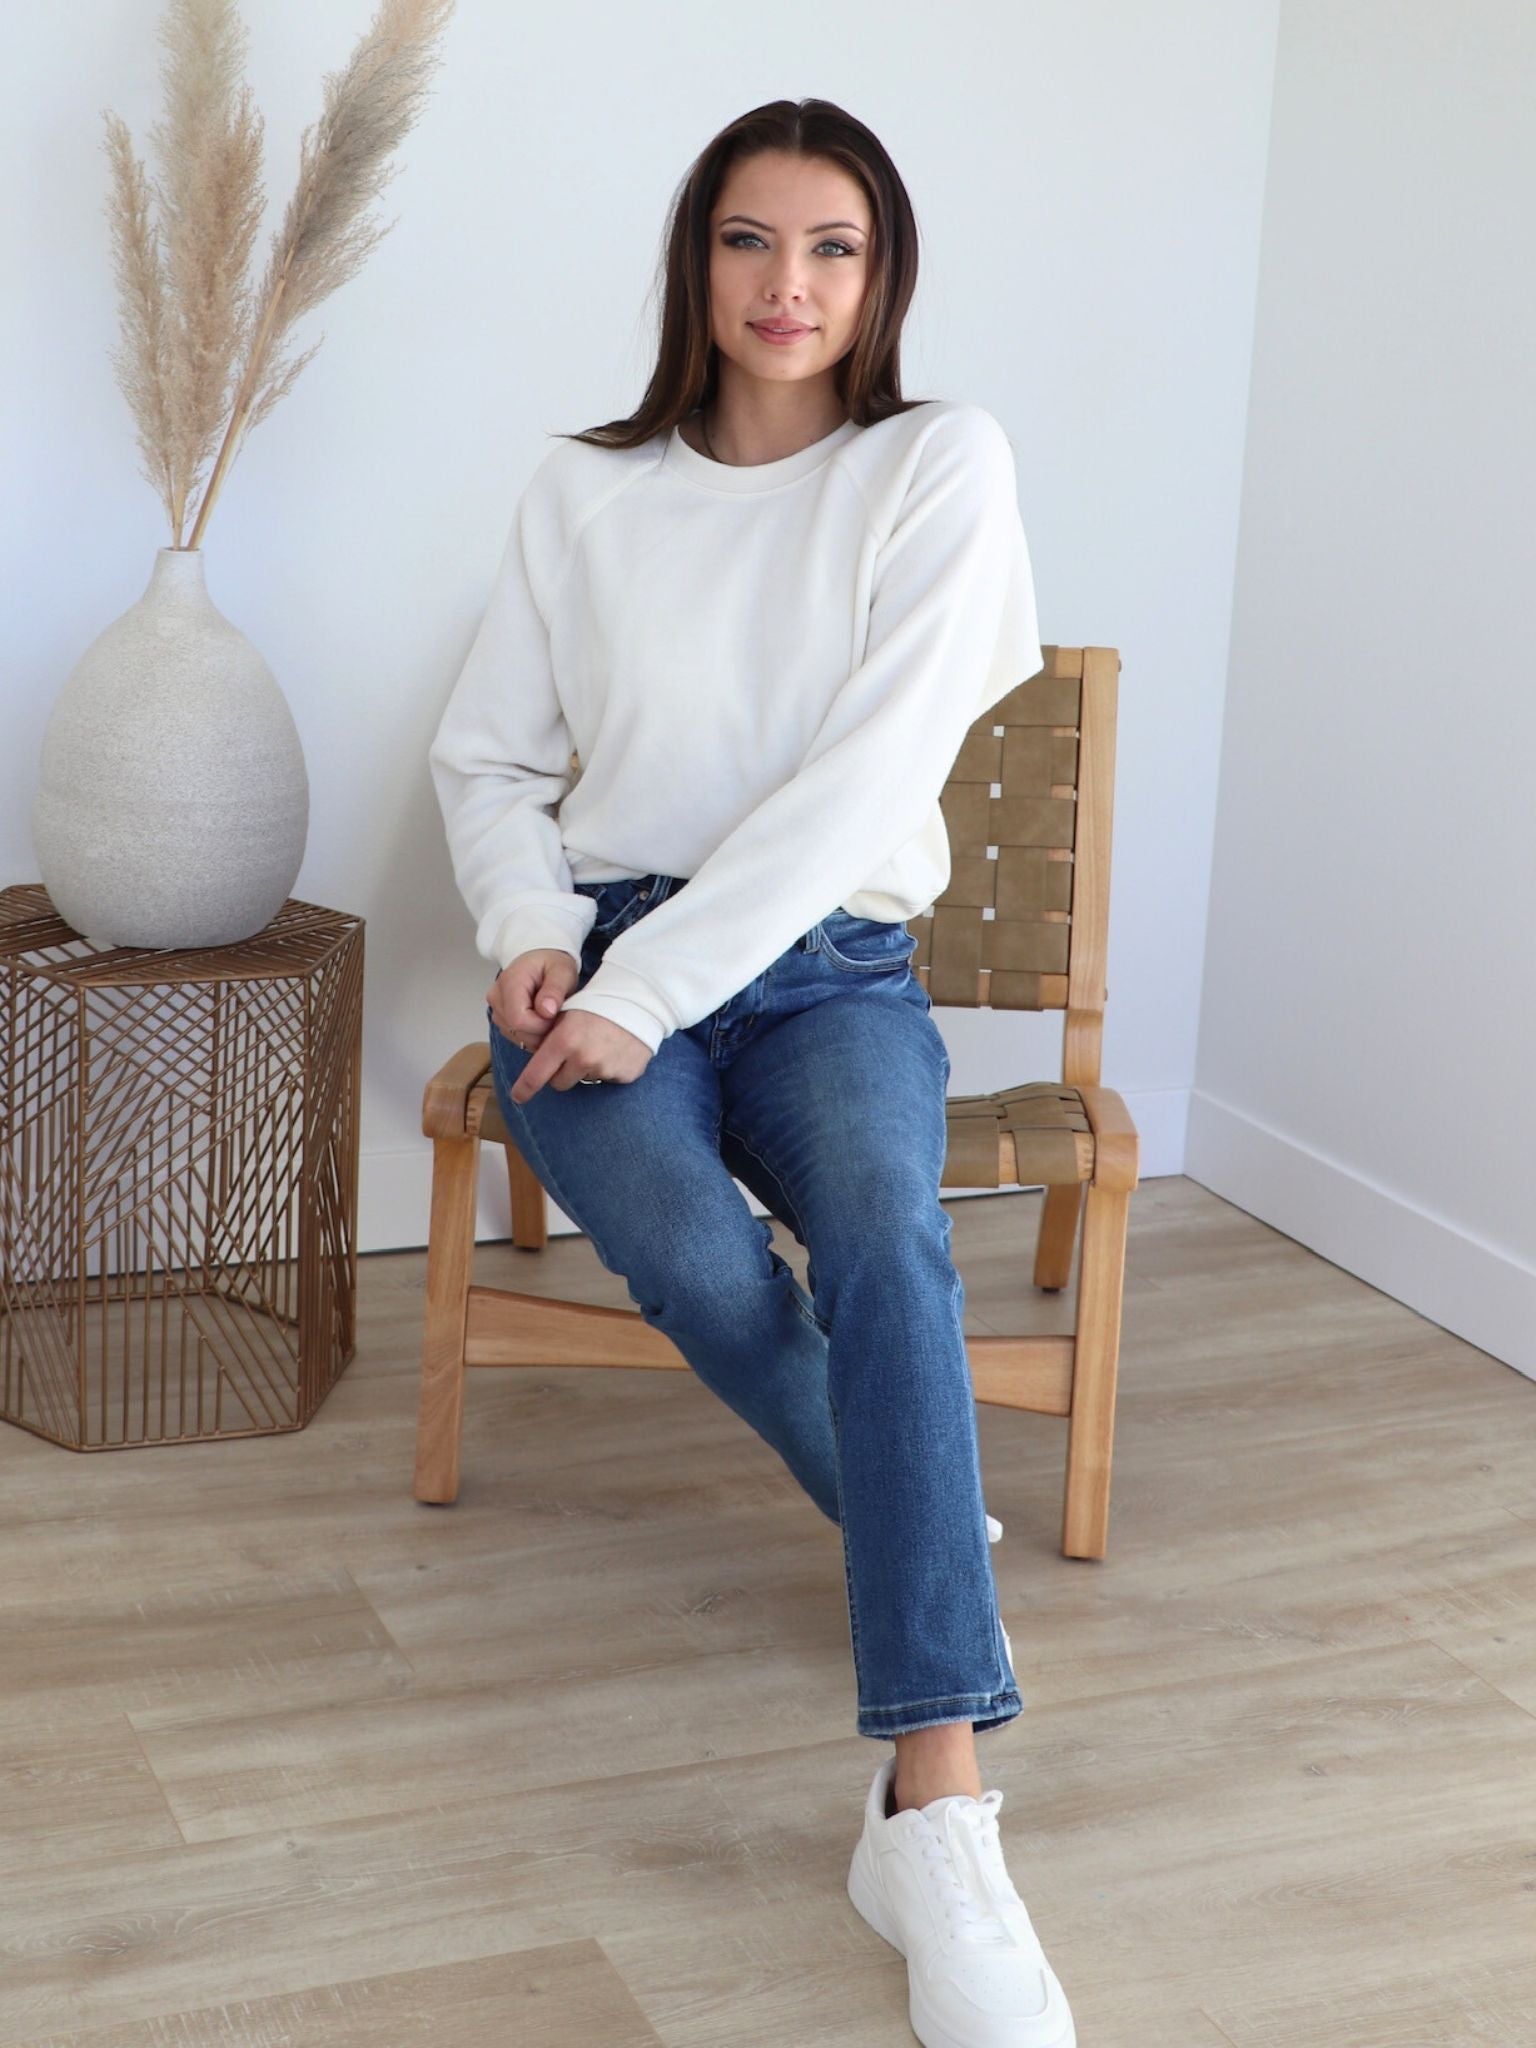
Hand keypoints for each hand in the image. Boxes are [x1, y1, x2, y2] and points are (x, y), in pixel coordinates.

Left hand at [488, 951, 652, 1102]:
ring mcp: (605, 1069)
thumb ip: (550, 1035)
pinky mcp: (625, 1075)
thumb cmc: (599, 1003)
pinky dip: (610, 1067)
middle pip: (559, 1082)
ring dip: (586, 1069)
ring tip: (599, 1045)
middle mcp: (583, 1059)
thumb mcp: (568, 1011)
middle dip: (560, 1072)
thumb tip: (535, 1059)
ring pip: (585, 1079)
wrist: (640, 1002)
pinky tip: (616, 1049)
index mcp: (564, 1041)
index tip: (518, 1096)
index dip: (524, 1088)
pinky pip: (609, 1078)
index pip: (536, 1074)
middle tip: (572, 1053)